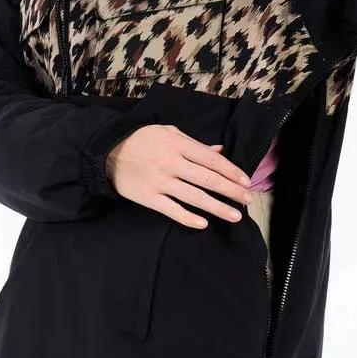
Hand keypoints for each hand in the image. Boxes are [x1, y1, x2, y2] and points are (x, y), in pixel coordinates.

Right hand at [105, 124, 254, 228]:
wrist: (108, 151)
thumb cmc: (143, 139)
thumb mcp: (169, 133)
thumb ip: (195, 144)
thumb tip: (219, 151)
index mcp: (178, 145)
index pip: (211, 160)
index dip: (231, 171)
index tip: (246, 181)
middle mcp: (171, 163)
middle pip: (207, 179)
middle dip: (231, 191)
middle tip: (248, 199)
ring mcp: (160, 182)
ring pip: (194, 197)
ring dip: (217, 207)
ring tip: (235, 215)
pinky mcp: (149, 197)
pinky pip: (172, 210)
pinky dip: (188, 218)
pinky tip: (204, 224)